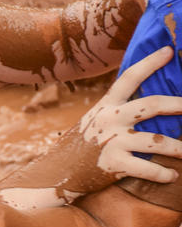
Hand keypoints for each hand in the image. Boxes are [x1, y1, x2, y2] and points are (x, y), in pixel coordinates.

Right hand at [0, 45, 181, 209]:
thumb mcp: (94, 120)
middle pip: (151, 104)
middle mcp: (110, 119)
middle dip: (178, 104)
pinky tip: (172, 175)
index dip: (151, 62)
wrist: (57, 173)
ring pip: (156, 140)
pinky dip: (162, 174)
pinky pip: (146, 169)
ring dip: (178, 147)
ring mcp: (113, 141)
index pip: (130, 77)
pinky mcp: (114, 164)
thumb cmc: (80, 145)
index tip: (169, 51)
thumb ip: (117, 110)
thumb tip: (150, 104)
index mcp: (106, 105)